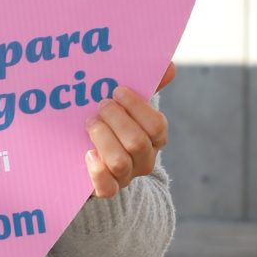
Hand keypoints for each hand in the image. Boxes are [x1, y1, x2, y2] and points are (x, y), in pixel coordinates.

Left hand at [86, 61, 174, 201]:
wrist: (93, 160)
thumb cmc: (114, 124)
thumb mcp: (129, 106)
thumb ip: (148, 87)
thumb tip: (169, 66)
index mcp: (154, 138)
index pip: (157, 126)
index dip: (137, 107)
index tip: (117, 90)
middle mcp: (144, 159)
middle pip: (138, 143)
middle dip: (117, 120)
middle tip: (101, 105)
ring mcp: (126, 177)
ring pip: (121, 163)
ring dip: (103, 139)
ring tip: (91, 124)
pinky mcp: (106, 189)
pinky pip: (106, 187)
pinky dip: (96, 170)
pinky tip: (87, 153)